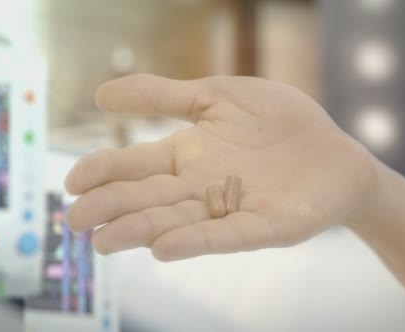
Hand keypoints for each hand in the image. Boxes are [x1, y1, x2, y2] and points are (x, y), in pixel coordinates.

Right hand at [65, 74, 377, 260]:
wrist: (334, 151)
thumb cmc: (278, 122)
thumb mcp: (216, 96)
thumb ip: (164, 95)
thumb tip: (99, 94)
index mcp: (188, 154)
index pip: (135, 165)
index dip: (103, 172)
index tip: (71, 181)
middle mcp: (201, 186)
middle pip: (149, 198)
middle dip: (112, 208)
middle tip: (74, 222)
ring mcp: (232, 208)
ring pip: (179, 221)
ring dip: (142, 231)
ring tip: (106, 241)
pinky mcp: (267, 225)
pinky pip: (228, 234)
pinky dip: (197, 241)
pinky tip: (165, 247)